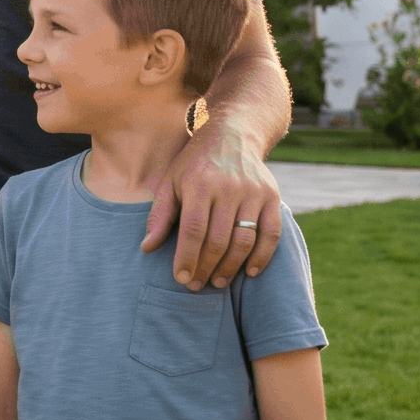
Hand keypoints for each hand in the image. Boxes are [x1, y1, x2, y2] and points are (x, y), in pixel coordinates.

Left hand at [145, 131, 282, 288]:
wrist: (232, 134)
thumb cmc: (194, 164)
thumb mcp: (170, 181)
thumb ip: (160, 215)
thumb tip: (147, 248)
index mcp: (199, 184)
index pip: (193, 230)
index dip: (187, 258)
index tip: (181, 278)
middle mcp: (229, 188)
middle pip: (218, 239)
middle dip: (206, 267)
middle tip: (197, 285)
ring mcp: (254, 192)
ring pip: (244, 240)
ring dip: (231, 267)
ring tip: (218, 281)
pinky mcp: (272, 196)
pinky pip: (271, 233)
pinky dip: (262, 256)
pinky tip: (249, 271)